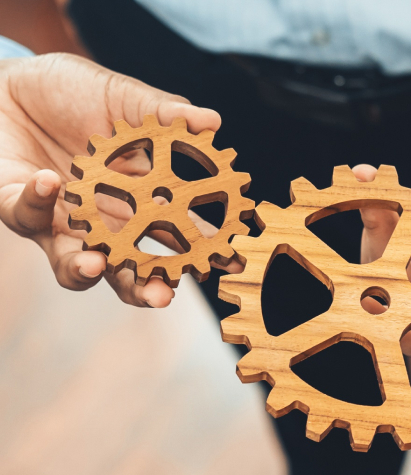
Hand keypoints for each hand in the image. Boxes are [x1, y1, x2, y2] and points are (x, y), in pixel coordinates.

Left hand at [0, 52, 220, 306]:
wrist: (7, 84)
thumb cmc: (68, 93)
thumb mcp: (122, 98)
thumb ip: (164, 113)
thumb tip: (212, 120)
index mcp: (136, 201)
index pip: (177, 233)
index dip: (204, 251)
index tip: (230, 263)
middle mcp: (101, 222)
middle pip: (128, 270)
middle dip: (144, 288)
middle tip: (161, 296)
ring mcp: (58, 222)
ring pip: (72, 267)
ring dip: (84, 270)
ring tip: (95, 263)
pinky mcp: (16, 207)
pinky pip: (26, 216)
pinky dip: (40, 202)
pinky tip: (54, 182)